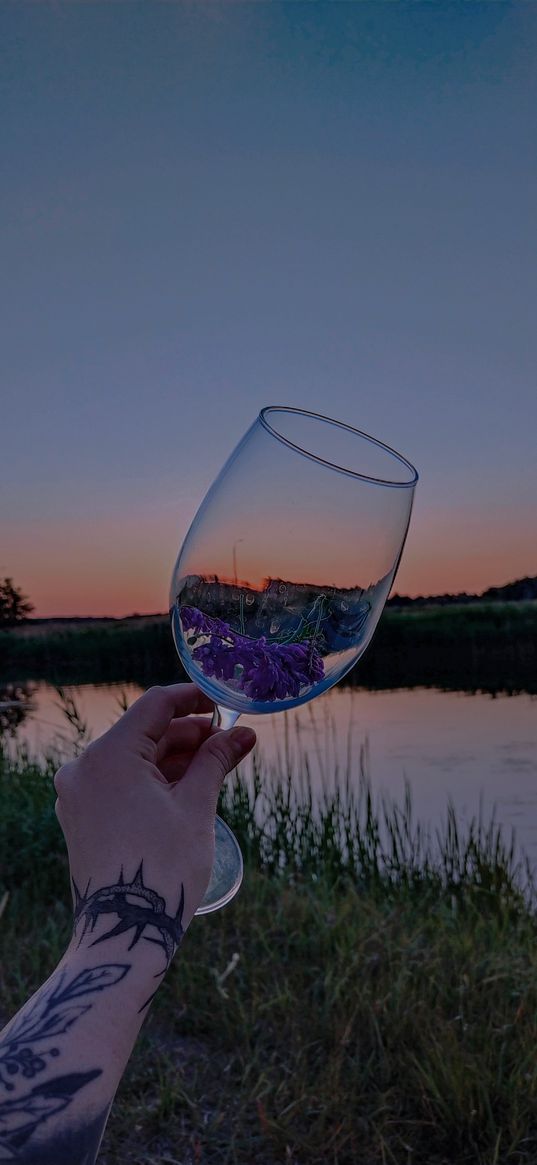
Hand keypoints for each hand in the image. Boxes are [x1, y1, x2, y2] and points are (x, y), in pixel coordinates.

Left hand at [54, 684, 255, 933]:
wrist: (124, 932)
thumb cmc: (162, 868)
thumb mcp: (196, 806)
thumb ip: (216, 761)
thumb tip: (244, 734)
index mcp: (108, 756)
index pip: (155, 705)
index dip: (194, 698)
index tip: (226, 704)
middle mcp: (84, 768)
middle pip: (145, 733)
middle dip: (189, 735)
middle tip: (231, 743)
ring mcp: (79, 794)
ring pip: (134, 759)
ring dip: (174, 759)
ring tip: (216, 768)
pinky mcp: (82, 817)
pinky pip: (121, 783)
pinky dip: (153, 780)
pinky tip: (187, 789)